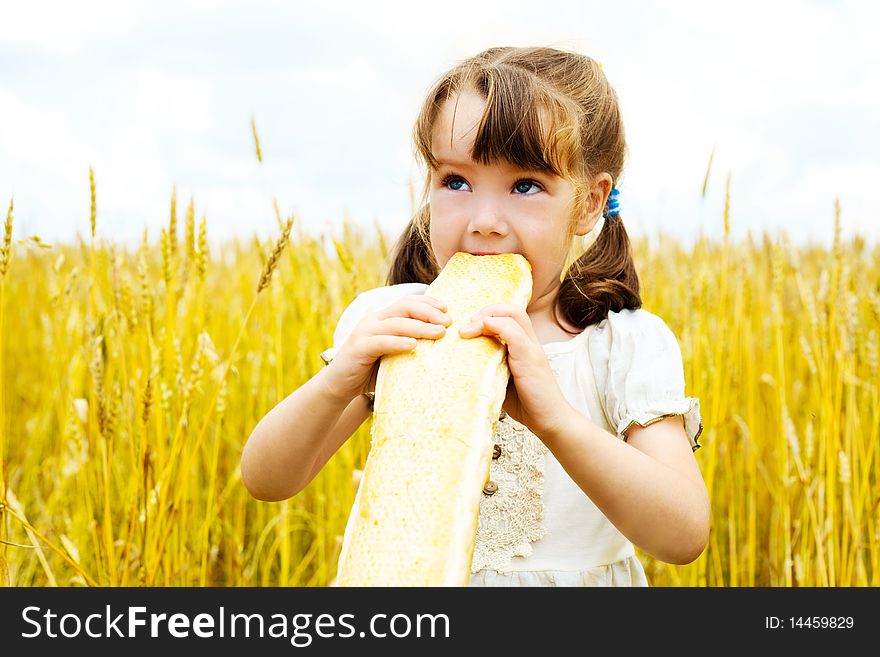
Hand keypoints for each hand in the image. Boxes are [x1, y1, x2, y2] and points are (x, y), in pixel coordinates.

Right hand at [323, 294, 452, 401]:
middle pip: (404, 307)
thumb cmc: (370, 371)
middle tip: (448, 321)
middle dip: (429, 312)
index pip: (408, 302)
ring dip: (420, 326)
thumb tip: (441, 346)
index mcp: (382, 318)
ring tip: (439, 333)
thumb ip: (409, 345)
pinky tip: (414, 346)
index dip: (428, 302)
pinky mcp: (358, 348)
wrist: (339, 386)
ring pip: (396, 323)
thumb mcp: (393, 354)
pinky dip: (398, 342)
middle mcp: (373, 320)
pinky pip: (381, 342)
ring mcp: (364, 332)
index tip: (447, 309)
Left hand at [459, 304, 572, 438]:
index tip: (469, 328)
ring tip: (468, 331)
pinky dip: (496, 326)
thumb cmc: (526, 404)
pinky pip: (514, 333)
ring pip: (514, 315)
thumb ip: (490, 367)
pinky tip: (480, 332)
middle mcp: (530, 342)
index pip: (510, 316)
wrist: (550, 420)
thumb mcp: (503, 380)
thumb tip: (462, 364)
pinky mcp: (530, 359)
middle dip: (487, 310)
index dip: (488, 315)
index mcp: (524, 346)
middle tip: (468, 325)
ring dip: (487, 317)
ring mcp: (532, 349)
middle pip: (512, 309)